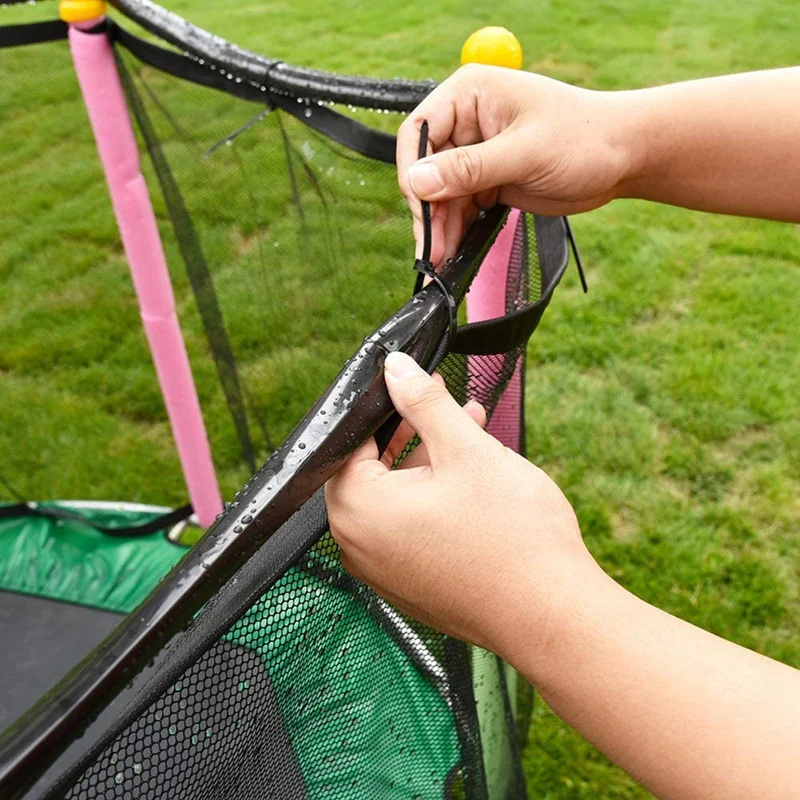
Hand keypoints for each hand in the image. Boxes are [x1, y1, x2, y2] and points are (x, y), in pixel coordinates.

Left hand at [325, 351, 596, 662]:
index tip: (417, 392)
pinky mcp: (412, 588)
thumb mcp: (465, 450)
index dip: (388, 410)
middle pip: (376, 471)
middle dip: (416, 434)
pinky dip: (435, 502)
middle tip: (454, 410)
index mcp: (358, 511)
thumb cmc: (511, 535)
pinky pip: (411, 531)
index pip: (351, 444)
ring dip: (432, 465)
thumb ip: (423, 402)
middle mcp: (359, 548)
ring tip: (476, 437)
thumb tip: (395, 368)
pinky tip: (475, 483)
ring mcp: (384, 573)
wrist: (553, 617)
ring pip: (398, 500)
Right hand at [397, 64, 634, 263]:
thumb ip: (470, 168)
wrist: (624, 158)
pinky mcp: (488, 180)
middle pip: (426, 169)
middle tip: (432, 248)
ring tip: (440, 259)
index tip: (422, 207)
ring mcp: (477, 153)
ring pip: (441, 194)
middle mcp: (467, 121)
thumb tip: (419, 182)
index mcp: (471, 94)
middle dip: (428, 210)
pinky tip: (453, 251)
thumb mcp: (525, 152)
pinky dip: (456, 230)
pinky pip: (460, 207)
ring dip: (440, 227)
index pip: (419, 132)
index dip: (414, 171)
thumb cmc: (584, 137)